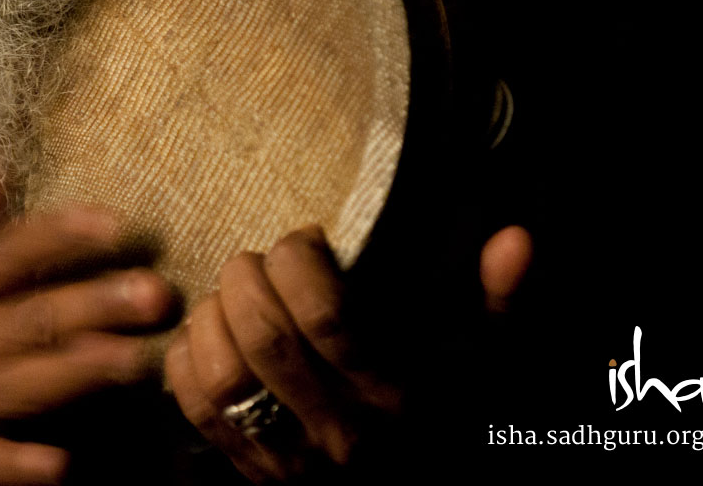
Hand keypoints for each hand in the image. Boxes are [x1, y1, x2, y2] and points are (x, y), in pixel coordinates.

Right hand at [0, 138, 177, 484]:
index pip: (5, 254)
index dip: (57, 236)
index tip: (113, 223)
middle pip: (28, 320)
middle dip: (91, 306)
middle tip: (154, 293)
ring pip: (20, 385)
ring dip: (77, 374)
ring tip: (137, 361)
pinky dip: (18, 464)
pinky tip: (59, 464)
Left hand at [165, 224, 533, 480]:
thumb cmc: (445, 418)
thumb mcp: (481, 362)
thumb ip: (498, 301)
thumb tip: (514, 240)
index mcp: (397, 398)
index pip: (325, 315)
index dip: (298, 260)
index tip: (305, 242)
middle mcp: (342, 435)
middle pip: (264, 337)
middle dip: (245, 278)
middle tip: (254, 261)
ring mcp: (292, 462)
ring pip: (222, 374)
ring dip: (212, 318)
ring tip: (230, 298)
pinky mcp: (252, 475)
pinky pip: (197, 412)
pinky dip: (187, 363)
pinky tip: (208, 337)